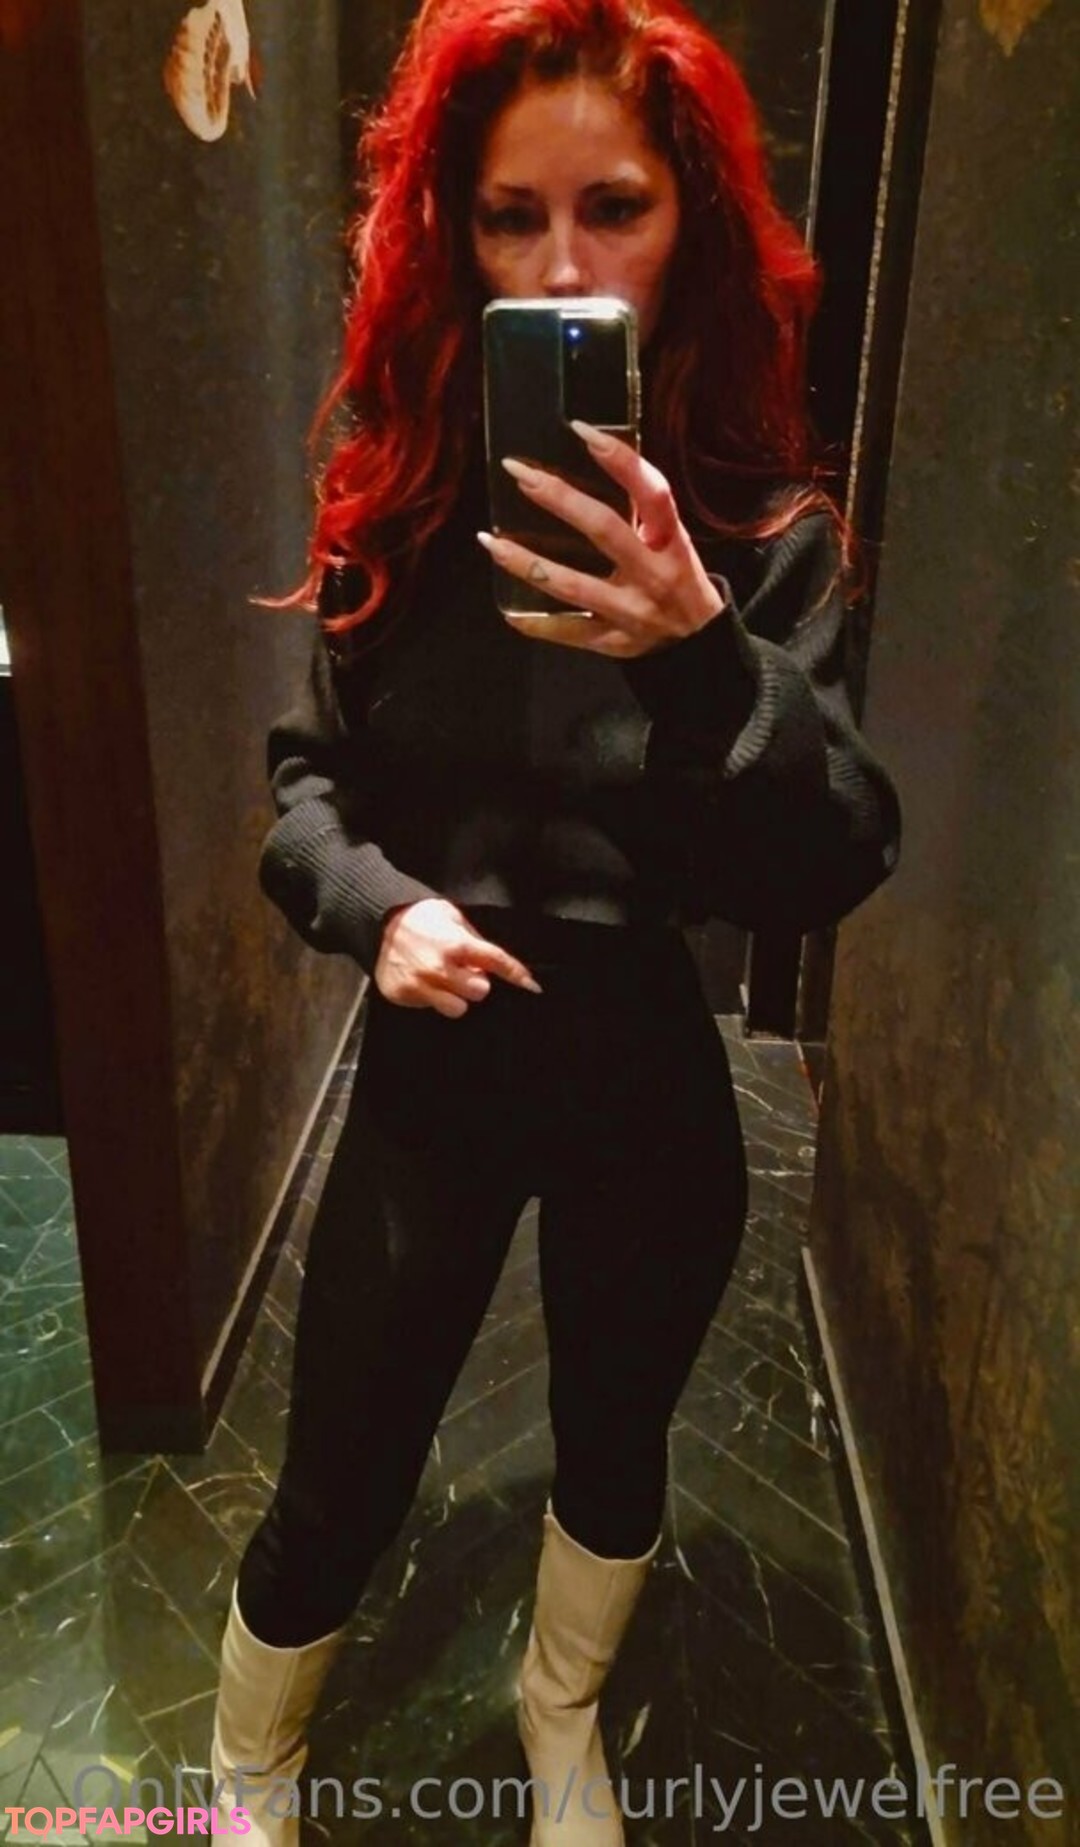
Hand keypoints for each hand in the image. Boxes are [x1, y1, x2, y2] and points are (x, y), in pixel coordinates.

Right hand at [375, 898, 542, 1018]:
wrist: (377, 921)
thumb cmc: (420, 917)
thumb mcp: (452, 916)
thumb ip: (473, 939)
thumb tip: (491, 963)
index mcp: (457, 944)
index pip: (496, 962)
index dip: (517, 974)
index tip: (533, 986)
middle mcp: (440, 967)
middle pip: (480, 992)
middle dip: (476, 982)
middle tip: (465, 972)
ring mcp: (421, 984)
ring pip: (458, 1008)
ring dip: (457, 997)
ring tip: (446, 982)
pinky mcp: (404, 994)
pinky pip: (431, 1007)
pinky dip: (433, 997)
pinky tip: (424, 981)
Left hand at [476, 420, 728, 657]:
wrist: (702, 645)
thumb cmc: (679, 579)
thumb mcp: (674, 541)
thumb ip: (645, 512)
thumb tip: (600, 457)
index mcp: (672, 543)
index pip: (652, 493)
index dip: (620, 460)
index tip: (581, 429)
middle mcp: (653, 574)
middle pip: (604, 529)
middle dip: (559, 498)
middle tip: (518, 472)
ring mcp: (631, 611)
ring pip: (572, 585)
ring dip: (526, 563)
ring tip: (490, 541)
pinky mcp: (614, 642)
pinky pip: (569, 632)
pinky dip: (537, 624)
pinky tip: (509, 610)